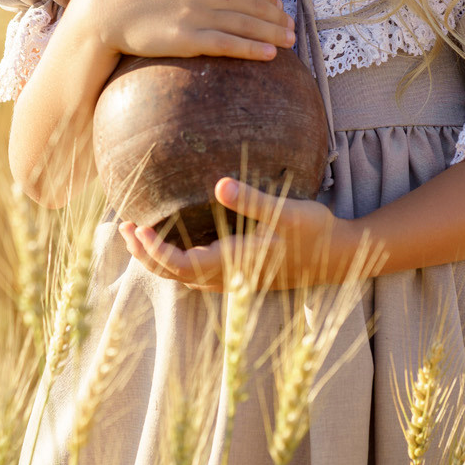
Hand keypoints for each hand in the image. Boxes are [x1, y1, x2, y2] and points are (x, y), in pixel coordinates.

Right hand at [79, 0, 294, 61]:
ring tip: (289, 43)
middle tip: (292, 30)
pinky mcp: (188, 41)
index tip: (280, 9)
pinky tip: (270, 56)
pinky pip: (228, 45)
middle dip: (278, 19)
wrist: (106, 10)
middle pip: (254, 6)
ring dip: (274, 35)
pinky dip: (252, 50)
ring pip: (247, 26)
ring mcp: (198, 17)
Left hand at [119, 177, 372, 291]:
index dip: (152, 250)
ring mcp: (233, 280)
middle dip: (144, 253)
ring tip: (137, 234)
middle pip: (172, 274)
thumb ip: (252, 200)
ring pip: (182, 276)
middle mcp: (227, 278)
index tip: (135, 226)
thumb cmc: (316, 233)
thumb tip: (220, 184)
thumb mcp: (287, 212)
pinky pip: (196, 273)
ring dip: (157, 258)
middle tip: (123, 226)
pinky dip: (175, 259)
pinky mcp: (239, 276)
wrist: (340, 258)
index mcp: (232, 264)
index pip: (177, 264)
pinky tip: (173, 241)